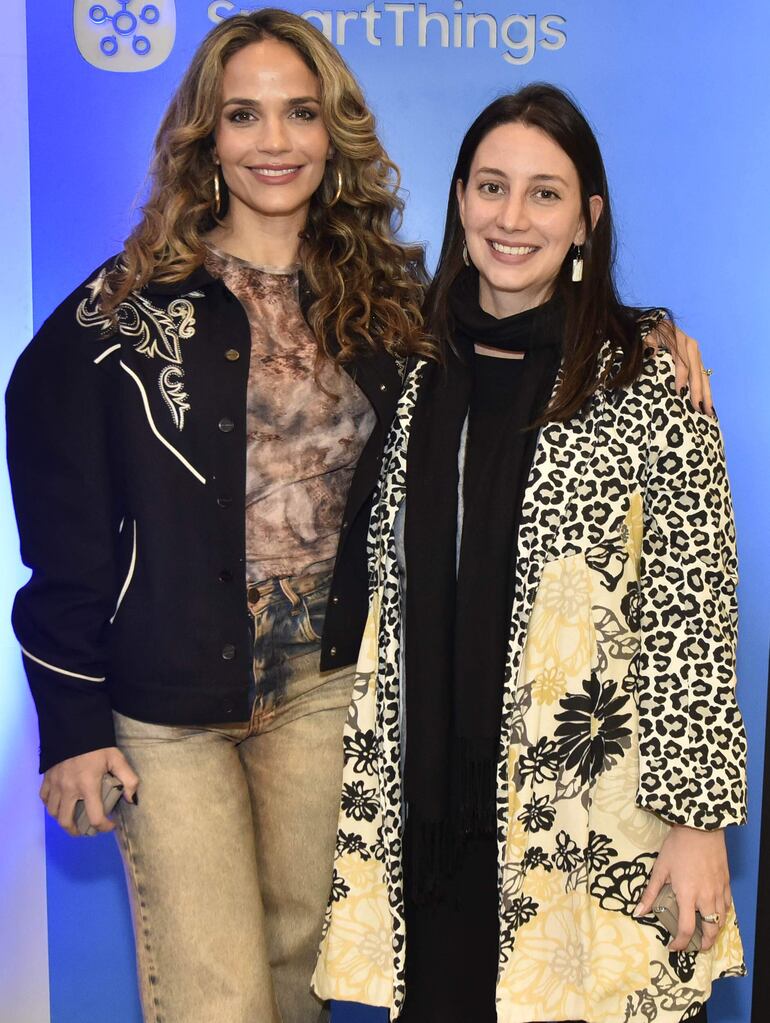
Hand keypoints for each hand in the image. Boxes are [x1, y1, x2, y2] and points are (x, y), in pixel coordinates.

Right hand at [40, 747, 139, 836]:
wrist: (75, 726)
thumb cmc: (98, 745)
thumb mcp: (117, 758)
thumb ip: (129, 779)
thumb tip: (132, 799)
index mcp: (87, 786)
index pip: (94, 817)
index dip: (104, 827)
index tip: (110, 825)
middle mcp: (68, 789)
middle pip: (66, 821)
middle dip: (77, 831)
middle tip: (87, 830)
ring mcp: (55, 785)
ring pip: (53, 813)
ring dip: (63, 820)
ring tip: (73, 819)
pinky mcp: (46, 778)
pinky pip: (44, 799)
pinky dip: (51, 806)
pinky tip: (60, 804)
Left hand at [634, 825, 730, 951]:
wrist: (700, 827)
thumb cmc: (677, 847)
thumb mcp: (660, 869)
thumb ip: (650, 893)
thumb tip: (637, 913)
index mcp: (688, 896)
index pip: (687, 930)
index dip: (681, 943)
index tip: (673, 946)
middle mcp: (706, 898)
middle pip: (711, 931)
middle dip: (704, 943)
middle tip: (695, 946)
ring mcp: (719, 891)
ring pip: (722, 920)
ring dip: (714, 930)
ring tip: (705, 932)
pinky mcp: (726, 883)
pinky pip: (727, 906)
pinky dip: (722, 915)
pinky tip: (715, 913)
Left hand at [646, 325, 714, 415]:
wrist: (655, 322)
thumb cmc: (649, 330)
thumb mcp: (646, 333)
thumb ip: (648, 341)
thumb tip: (651, 352)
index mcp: (680, 340)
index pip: (683, 362)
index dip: (682, 377)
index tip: (679, 392)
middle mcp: (691, 346)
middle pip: (697, 372)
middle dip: (698, 391)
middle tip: (699, 409)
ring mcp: (695, 353)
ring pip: (703, 375)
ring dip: (706, 394)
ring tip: (708, 411)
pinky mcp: (695, 358)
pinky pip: (702, 375)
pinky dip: (705, 389)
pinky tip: (707, 403)